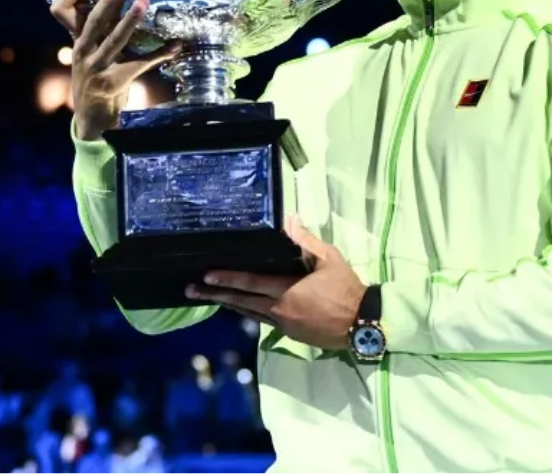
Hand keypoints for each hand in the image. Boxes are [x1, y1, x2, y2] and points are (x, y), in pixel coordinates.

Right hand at [49, 0, 178, 139]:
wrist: (91, 114)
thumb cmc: (95, 76)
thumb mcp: (92, 51)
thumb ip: (102, 30)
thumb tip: (120, 1)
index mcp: (77, 41)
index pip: (64, 11)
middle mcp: (83, 51)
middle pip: (94, 21)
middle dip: (110, 0)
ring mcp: (97, 67)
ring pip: (114, 39)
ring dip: (130, 21)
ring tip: (143, 3)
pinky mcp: (113, 81)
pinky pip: (140, 64)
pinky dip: (160, 53)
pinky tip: (175, 45)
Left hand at [187, 220, 366, 350]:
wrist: (361, 324)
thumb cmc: (346, 288)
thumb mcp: (329, 259)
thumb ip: (306, 241)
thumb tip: (288, 220)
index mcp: (288, 290)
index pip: (250, 282)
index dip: (227, 279)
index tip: (206, 276)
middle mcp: (279, 309)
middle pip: (241, 301)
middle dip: (215, 295)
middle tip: (191, 291)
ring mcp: (283, 324)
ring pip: (249, 312)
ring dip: (228, 305)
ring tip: (208, 299)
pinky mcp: (289, 332)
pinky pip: (261, 320)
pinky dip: (246, 312)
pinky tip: (238, 308)